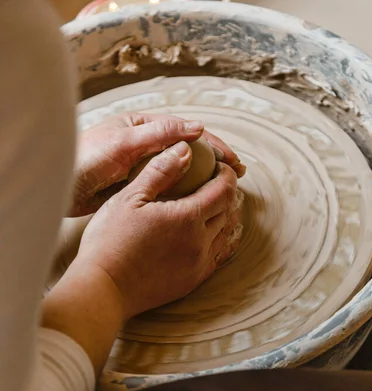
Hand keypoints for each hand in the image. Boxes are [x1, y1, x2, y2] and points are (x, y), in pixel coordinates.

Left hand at [72, 112, 245, 217]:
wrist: (59, 186)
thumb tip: (197, 129)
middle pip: (190, 153)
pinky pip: (168, 191)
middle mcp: (149, 147)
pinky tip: (198, 207)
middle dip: (215, 163)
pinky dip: (185, 197)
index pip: (189, 133)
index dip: (215, 146)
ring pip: (182, 174)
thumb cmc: (86, 158)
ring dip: (204, 182)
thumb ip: (159, 135)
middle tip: (238, 176)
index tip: (234, 161)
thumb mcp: (123, 143)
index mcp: (146, 128)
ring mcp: (145, 169)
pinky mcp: (139, 190)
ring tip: (224, 193)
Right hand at [76, 141, 241, 319]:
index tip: (221, 167)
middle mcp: (200, 242)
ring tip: (216, 207)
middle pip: (227, 212)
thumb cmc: (110, 240)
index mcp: (188, 217)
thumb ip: (160, 171)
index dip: (226, 175)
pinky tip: (212, 237)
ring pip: (225, 236)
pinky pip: (217, 258)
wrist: (104, 288)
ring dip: (225, 219)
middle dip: (226, 194)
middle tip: (217, 184)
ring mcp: (198, 265)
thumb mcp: (130, 197)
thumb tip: (185, 149)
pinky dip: (220, 242)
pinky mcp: (191, 281)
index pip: (223, 190)